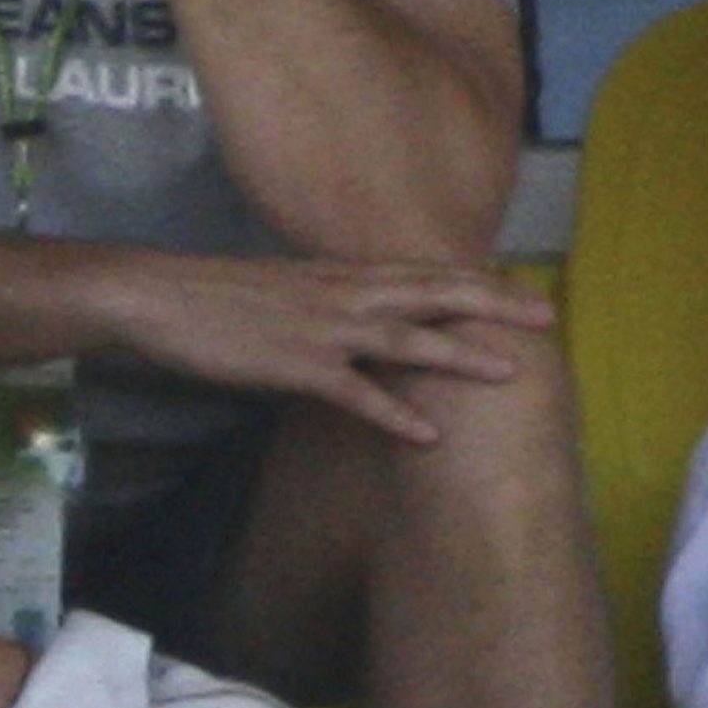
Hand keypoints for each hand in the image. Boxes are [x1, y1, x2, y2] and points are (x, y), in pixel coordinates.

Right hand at [102, 250, 557, 443]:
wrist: (159, 297)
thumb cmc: (210, 297)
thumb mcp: (280, 286)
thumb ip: (322, 297)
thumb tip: (345, 316)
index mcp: (340, 272)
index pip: (424, 271)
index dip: (477, 280)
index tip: (521, 287)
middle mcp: (343, 293)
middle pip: (436, 294)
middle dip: (495, 304)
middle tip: (548, 315)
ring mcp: (323, 330)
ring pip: (410, 339)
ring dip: (462, 356)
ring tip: (510, 373)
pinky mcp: (295, 367)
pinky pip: (356, 394)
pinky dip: (395, 414)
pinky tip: (427, 435)